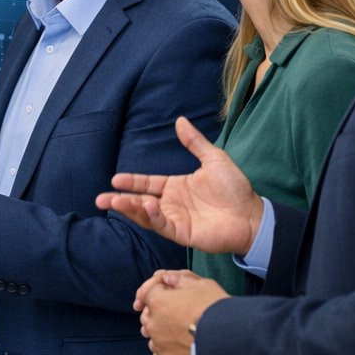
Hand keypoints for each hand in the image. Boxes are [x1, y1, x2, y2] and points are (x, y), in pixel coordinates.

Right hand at [96, 117, 263, 254]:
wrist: (252, 214)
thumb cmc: (235, 188)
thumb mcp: (213, 159)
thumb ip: (194, 142)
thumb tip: (179, 120)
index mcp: (175, 187)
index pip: (147, 184)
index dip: (131, 182)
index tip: (115, 179)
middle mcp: (172, 204)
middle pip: (140, 202)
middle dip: (120, 200)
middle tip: (101, 199)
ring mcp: (176, 220)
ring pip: (146, 216)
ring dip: (130, 209)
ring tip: (114, 202)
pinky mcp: (183, 234)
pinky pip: (163, 226)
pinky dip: (153, 217)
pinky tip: (148, 205)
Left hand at [136, 269, 227, 354]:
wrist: (227, 341)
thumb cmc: (213, 308)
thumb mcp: (201, 284)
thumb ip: (180, 279)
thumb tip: (167, 279)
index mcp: (157, 302)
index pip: (148, 293)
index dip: (160, 291)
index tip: (170, 294)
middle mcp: (153, 325)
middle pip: (147, 316)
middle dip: (157, 312)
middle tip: (176, 314)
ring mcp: (159, 346)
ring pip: (153, 337)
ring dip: (161, 333)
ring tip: (180, 333)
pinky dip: (167, 350)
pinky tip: (180, 348)